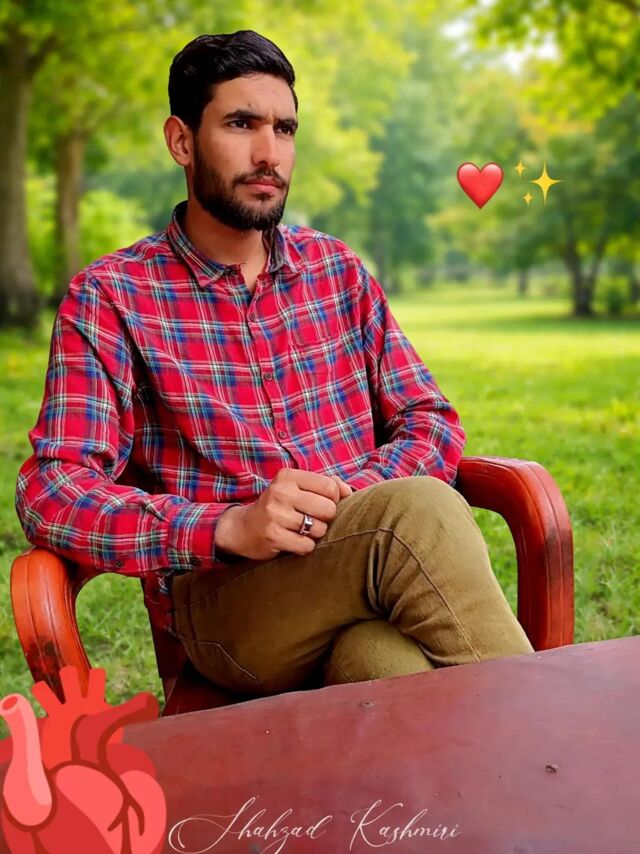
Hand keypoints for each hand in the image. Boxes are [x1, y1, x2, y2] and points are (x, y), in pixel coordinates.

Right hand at [214, 468, 352, 561]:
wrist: (243, 528)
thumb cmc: (279, 506)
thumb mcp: (297, 488)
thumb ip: (326, 484)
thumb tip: (349, 492)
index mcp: (288, 476)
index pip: (330, 487)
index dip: (333, 500)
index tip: (322, 504)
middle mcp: (280, 492)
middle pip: (328, 509)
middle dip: (325, 519)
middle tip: (312, 520)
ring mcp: (275, 514)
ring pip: (319, 529)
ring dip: (315, 534)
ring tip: (301, 530)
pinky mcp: (273, 536)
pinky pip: (307, 546)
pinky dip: (305, 547)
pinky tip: (293, 541)